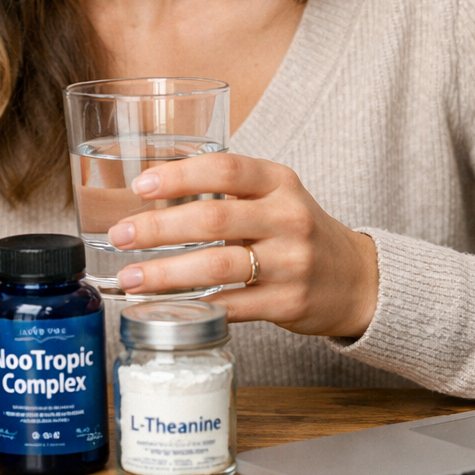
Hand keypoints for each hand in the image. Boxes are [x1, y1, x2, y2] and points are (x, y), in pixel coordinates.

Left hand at [106, 153, 378, 337]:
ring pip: (218, 265)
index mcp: (279, 183)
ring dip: (167, 273)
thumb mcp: (274, 195)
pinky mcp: (288, 303)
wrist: (355, 279)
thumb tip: (151, 192)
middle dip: (158, 228)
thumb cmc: (297, 231)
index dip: (180, 175)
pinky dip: (196, 305)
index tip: (141, 185)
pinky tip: (165, 305)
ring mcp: (290, 263)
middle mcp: (287, 219)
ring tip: (131, 277)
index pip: (225, 168)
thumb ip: (227, 189)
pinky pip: (233, 304)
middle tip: (120, 235)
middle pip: (213, 219)